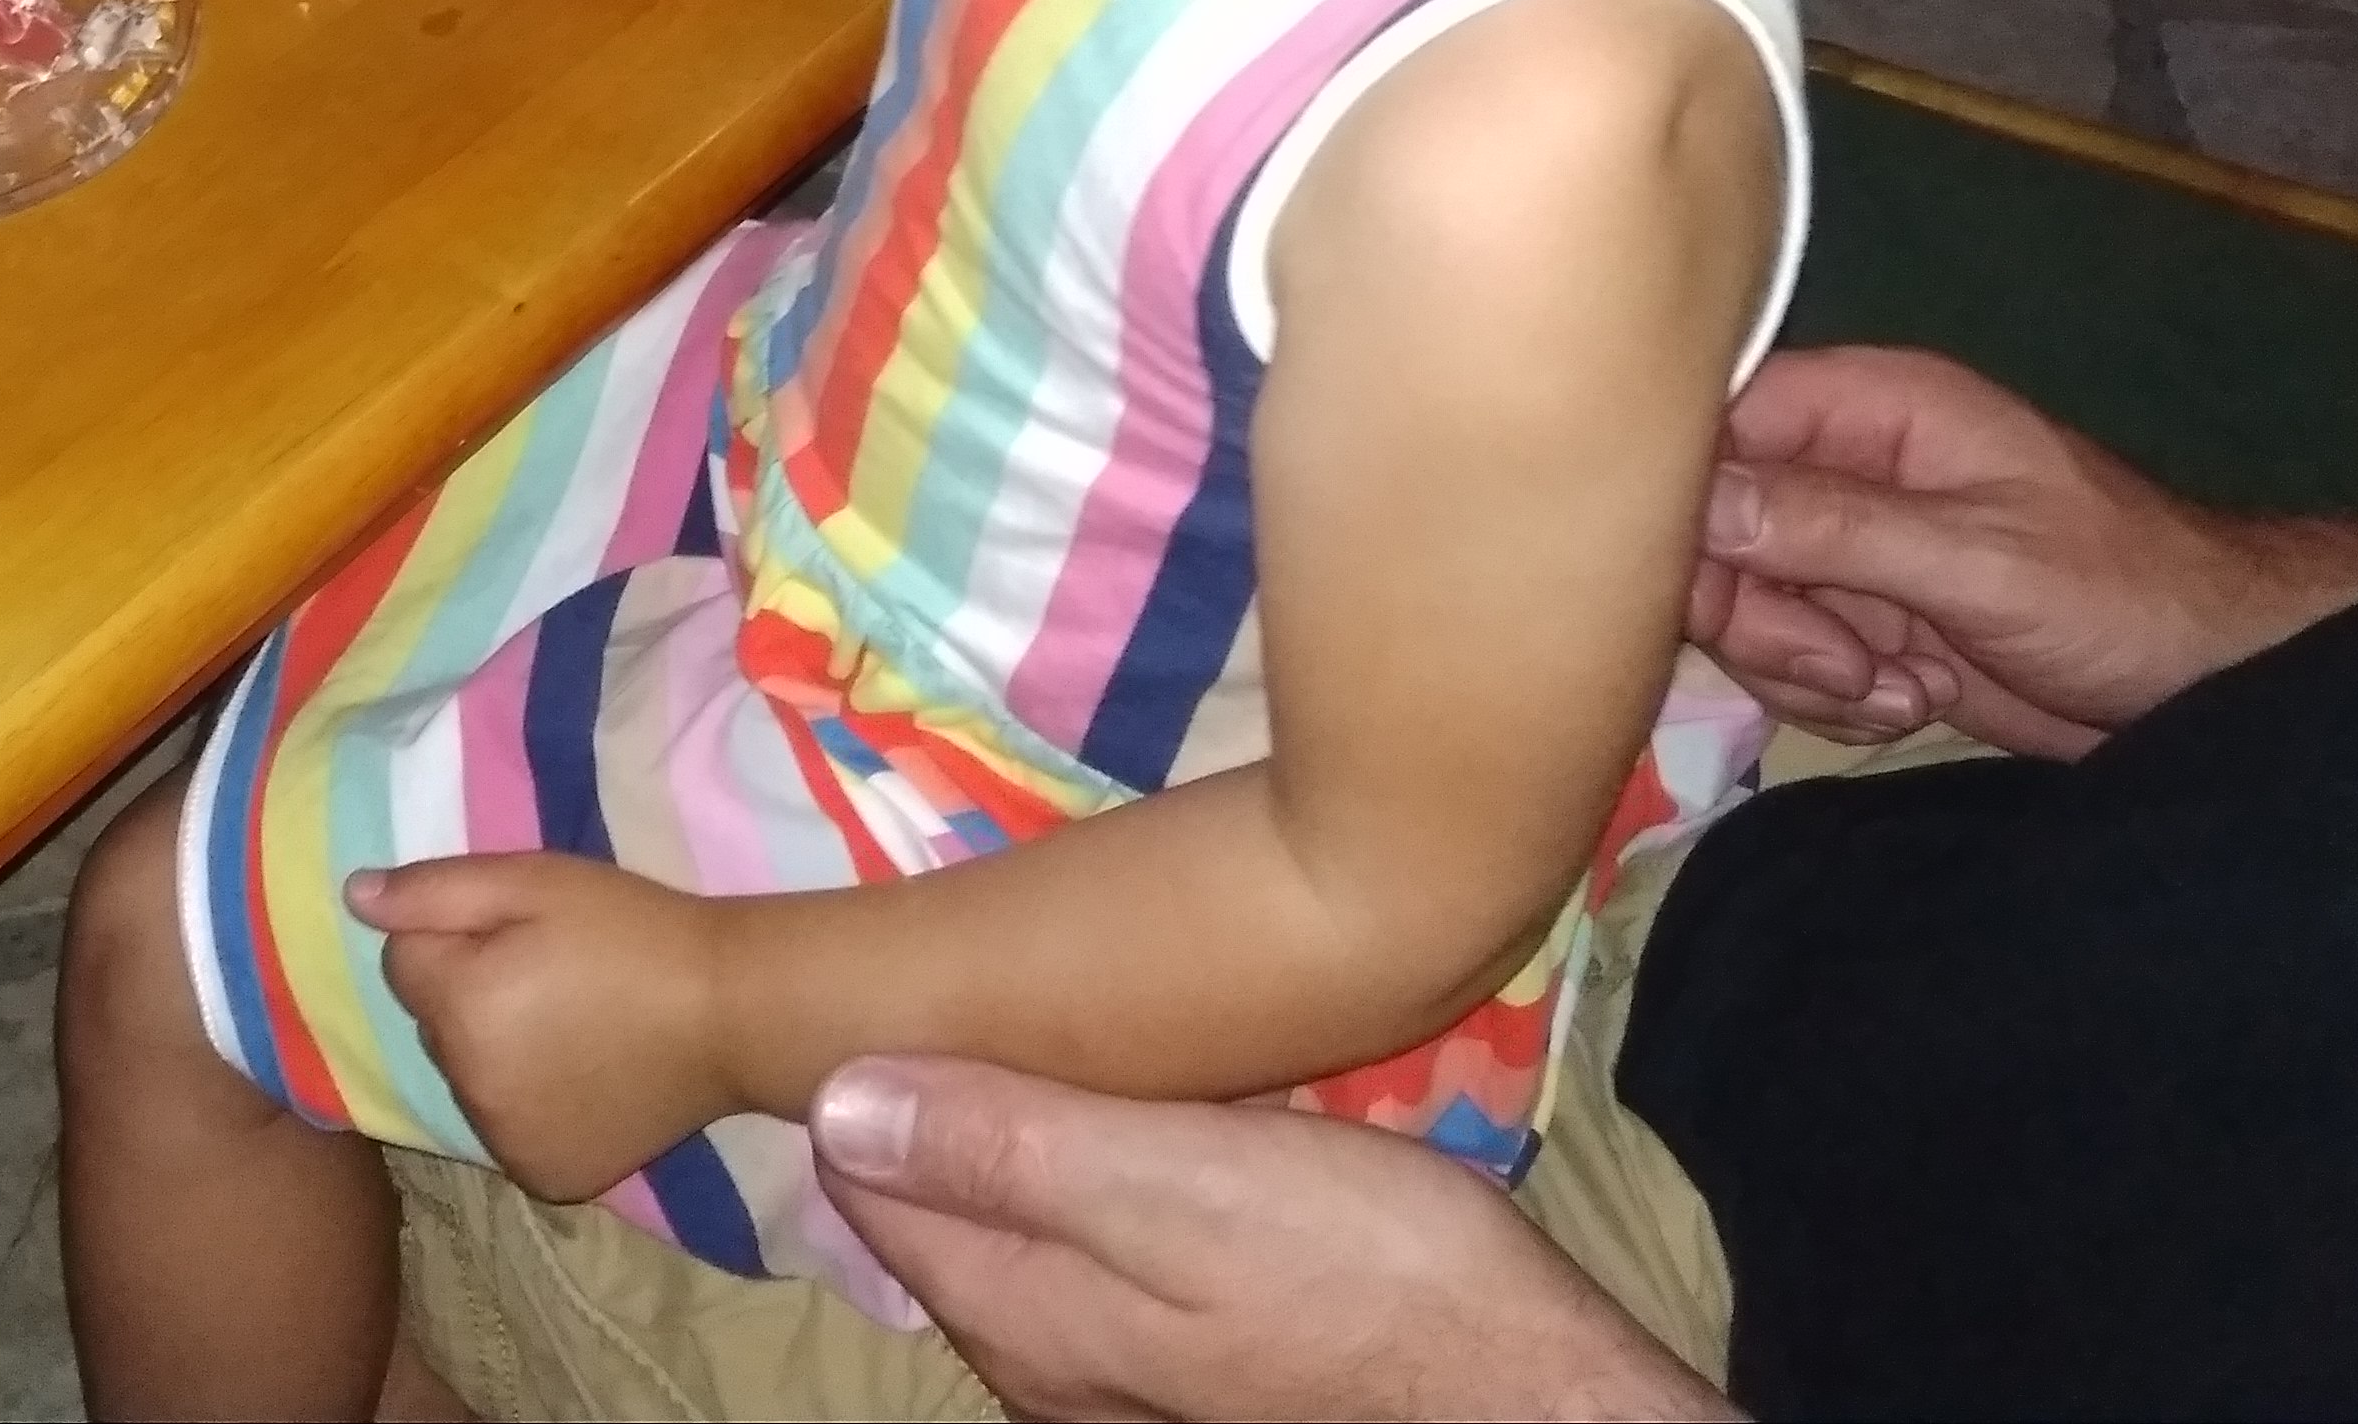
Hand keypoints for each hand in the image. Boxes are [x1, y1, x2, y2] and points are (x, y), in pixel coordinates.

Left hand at [349, 853, 735, 1202]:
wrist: (728, 1011)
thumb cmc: (631, 931)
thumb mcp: (534, 882)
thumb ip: (435, 891)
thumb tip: (353, 898)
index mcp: (457, 1007)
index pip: (402, 965)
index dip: (455, 939)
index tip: (521, 933)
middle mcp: (467, 1086)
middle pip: (435, 1029)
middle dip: (472, 999)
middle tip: (552, 973)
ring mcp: (506, 1141)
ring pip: (470, 1081)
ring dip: (499, 1054)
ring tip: (575, 1026)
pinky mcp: (545, 1175)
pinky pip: (508, 1131)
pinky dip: (531, 1107)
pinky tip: (583, 1078)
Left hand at [811, 1055, 1730, 1421]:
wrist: (1523, 1391)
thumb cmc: (1362, 1268)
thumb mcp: (1170, 1180)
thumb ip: (1003, 1145)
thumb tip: (834, 1099)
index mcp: (1017, 1308)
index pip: (867, 1175)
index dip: (873, 1065)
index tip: (908, 975)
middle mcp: (1040, 1363)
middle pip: (937, 1208)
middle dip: (940, 1098)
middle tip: (983, 984)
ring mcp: (1118, 1378)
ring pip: (1019, 1229)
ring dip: (1021, 1133)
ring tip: (1058, 1031)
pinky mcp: (1196, 1364)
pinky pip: (1097, 1255)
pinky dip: (1097, 1177)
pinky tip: (1149, 1123)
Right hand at [1685, 345, 2357, 758]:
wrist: (2212, 681)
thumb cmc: (2118, 594)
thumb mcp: (1975, 559)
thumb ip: (1829, 525)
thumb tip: (1692, 498)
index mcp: (1872, 409)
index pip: (1718, 424)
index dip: (1693, 504)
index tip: (1720, 588)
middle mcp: (1846, 466)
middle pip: (1715, 527)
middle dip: (1763, 614)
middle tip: (1847, 662)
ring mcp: (1851, 547)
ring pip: (1742, 601)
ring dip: (1803, 666)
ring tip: (1901, 688)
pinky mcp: (1864, 619)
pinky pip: (1786, 655)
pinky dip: (1831, 696)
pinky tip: (1910, 701)